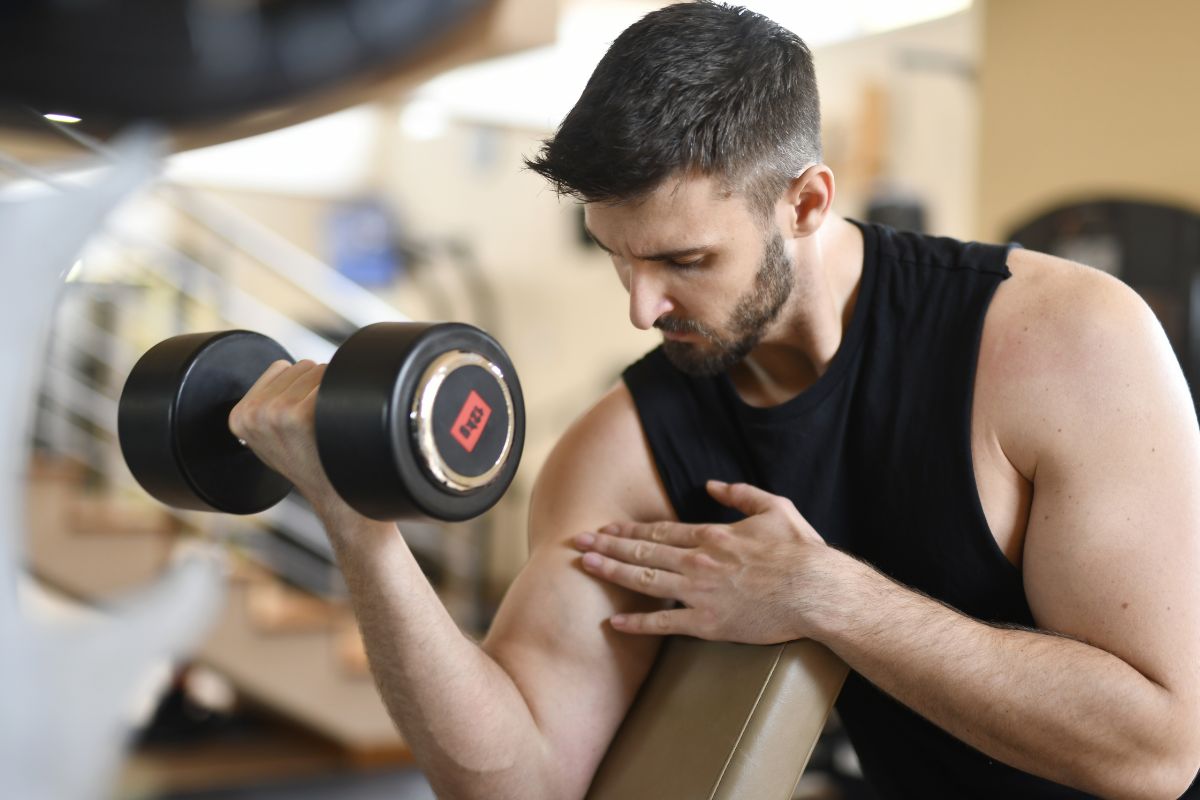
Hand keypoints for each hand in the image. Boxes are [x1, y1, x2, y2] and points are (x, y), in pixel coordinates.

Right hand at [227, 359, 342, 511]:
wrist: (334, 495)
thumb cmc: (308, 464)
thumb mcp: (269, 439)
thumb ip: (264, 407)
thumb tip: (284, 371)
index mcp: (240, 417)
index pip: (280, 368)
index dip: (298, 389)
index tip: (300, 419)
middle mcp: (255, 414)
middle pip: (301, 367)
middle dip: (314, 388)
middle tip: (318, 424)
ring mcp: (278, 413)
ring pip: (319, 370)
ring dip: (329, 390)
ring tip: (327, 423)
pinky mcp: (303, 414)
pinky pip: (332, 380)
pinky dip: (344, 395)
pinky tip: (339, 421)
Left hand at [573, 480, 850, 643]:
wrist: (816, 591)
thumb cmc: (801, 551)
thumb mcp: (775, 507)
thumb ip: (741, 493)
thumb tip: (712, 484)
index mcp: (712, 535)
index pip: (659, 530)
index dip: (628, 528)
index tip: (606, 527)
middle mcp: (697, 561)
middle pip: (643, 550)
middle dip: (607, 545)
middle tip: (579, 541)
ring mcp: (699, 593)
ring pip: (644, 580)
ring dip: (612, 571)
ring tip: (584, 566)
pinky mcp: (708, 623)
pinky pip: (665, 623)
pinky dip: (637, 623)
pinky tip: (614, 621)